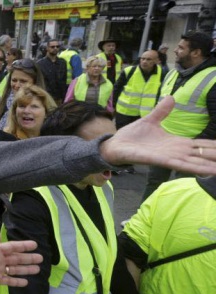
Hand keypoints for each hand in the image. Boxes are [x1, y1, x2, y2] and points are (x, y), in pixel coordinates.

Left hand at [0, 234, 41, 287]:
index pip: (12, 247)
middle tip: (41, 258)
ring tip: (37, 269)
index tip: (34, 245)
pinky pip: (7, 281)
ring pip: (14, 269)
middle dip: (28, 258)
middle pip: (16, 258)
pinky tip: (25, 282)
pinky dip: (16, 281)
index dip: (23, 246)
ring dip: (25, 269)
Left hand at [100, 96, 215, 175]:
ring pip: (196, 162)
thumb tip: (171, 97)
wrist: (114, 145)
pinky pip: (181, 164)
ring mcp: (169, 157)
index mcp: (175, 142)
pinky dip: (196, 167)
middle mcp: (175, 152)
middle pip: (202, 154)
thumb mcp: (150, 120)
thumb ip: (161, 111)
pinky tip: (209, 170)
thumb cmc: (131, 136)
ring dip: (211, 165)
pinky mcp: (160, 160)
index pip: (200, 145)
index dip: (213, 146)